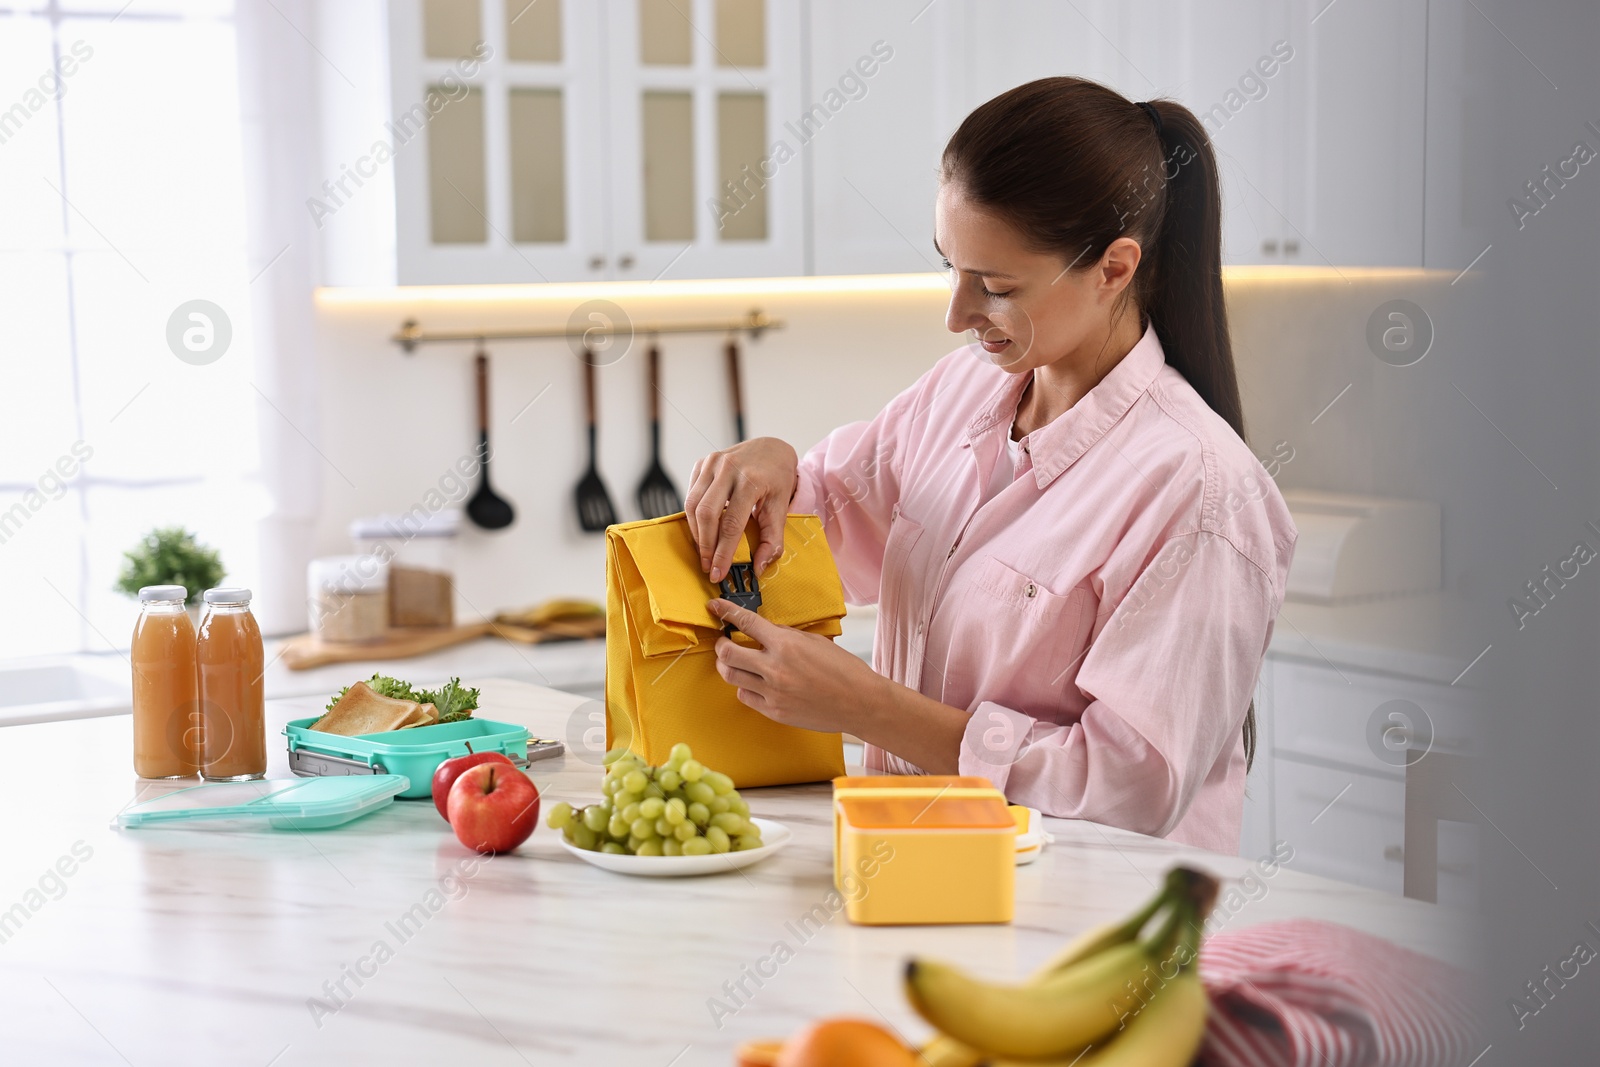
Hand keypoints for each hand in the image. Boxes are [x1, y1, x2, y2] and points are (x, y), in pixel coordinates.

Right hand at [685, 437, 798, 581]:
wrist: (771, 448)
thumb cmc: (777, 478)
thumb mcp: (781, 507)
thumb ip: (772, 539)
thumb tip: (759, 567)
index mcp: (751, 480)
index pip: (731, 524)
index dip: (722, 552)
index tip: (718, 572)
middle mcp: (729, 468)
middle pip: (706, 514)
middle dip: (705, 545)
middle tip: (707, 565)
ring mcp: (712, 463)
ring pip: (693, 505)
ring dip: (696, 533)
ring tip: (704, 551)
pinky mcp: (702, 463)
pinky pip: (691, 494)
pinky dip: (694, 515)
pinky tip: (702, 529)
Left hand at [707, 598, 884, 733]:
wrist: (860, 703)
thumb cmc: (843, 670)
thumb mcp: (815, 641)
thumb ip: (786, 635)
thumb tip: (764, 631)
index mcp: (786, 644)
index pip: (745, 622)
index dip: (726, 612)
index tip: (715, 607)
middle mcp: (774, 668)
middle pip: (726, 653)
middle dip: (721, 645)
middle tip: (725, 642)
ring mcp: (772, 692)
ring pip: (730, 676)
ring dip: (727, 666)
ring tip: (736, 662)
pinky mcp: (774, 711)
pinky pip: (745, 696)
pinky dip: (745, 687)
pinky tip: (755, 683)